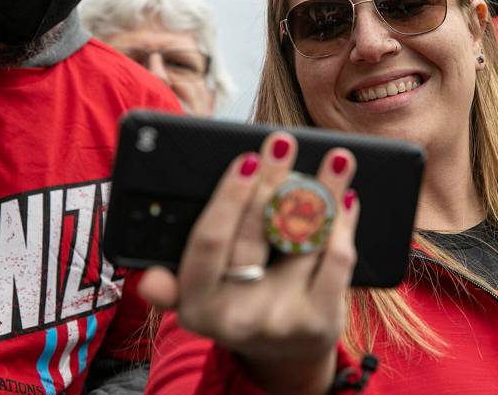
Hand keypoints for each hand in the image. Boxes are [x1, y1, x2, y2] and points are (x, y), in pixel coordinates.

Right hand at [138, 132, 359, 394]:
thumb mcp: (201, 290)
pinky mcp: (320, 322)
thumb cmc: (238, 298)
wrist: (284, 354)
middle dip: (274, 181)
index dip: (229, 197)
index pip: (209, 243)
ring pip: (304, 241)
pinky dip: (344, 223)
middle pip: (258, 234)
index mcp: (196, 305)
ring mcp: (280, 321)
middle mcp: (235, 319)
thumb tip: (149, 279)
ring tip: (336, 158)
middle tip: (284, 142)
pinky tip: (347, 197)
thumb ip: (176, 273)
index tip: (247, 159)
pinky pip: (336, 260)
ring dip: (323, 191)